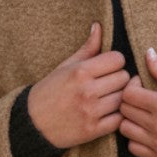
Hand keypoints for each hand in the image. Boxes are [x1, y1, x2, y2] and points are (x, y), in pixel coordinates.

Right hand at [28, 22, 129, 147]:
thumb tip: (99, 26)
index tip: (108, 68)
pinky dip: (117, 116)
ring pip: (124, 99)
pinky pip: (119, 119)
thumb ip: (87, 49)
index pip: (118, 59)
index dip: (115, 62)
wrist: (33, 123)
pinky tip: (108, 112)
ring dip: (119, 98)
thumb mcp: (65, 67)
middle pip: (124, 78)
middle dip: (118, 79)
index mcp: (80, 71)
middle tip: (109, 83)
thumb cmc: (50, 91)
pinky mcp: (93, 130)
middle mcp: (87, 91)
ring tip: (109, 97)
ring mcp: (91, 111)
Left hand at [118, 47, 156, 156]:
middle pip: (124, 110)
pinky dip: (135, 139)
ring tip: (143, 115)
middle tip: (142, 99)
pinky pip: (133, 148)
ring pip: (125, 129)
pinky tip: (146, 131)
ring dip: (130, 120)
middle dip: (130, 101)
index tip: (141, 85)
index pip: (128, 94)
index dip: (131, 86)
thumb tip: (148, 53)